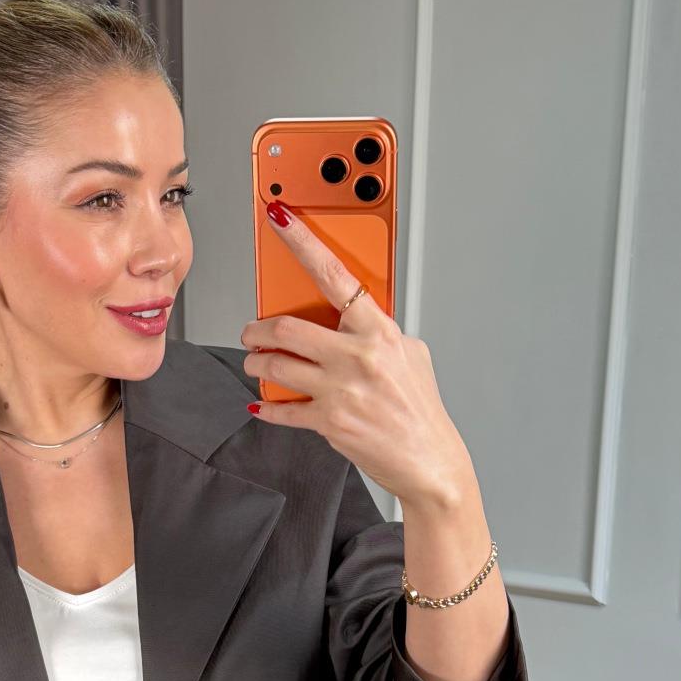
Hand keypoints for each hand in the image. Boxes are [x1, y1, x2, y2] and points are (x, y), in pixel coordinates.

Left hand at [240, 200, 475, 509]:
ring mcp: (342, 390)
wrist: (429, 461)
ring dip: (257, 362)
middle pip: (287, 328)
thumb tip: (349, 318)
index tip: (280, 218)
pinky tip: (263, 402)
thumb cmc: (419, 409)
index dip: (303, 242)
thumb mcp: (410, 356)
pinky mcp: (330, 422)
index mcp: (379, 331)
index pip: (335, 275)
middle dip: (258, 328)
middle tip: (251, 331)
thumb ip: (377, 332)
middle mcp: (358, 356)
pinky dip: (267, 405)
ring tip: (255, 362)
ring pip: (277, 365)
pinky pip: (283, 409)